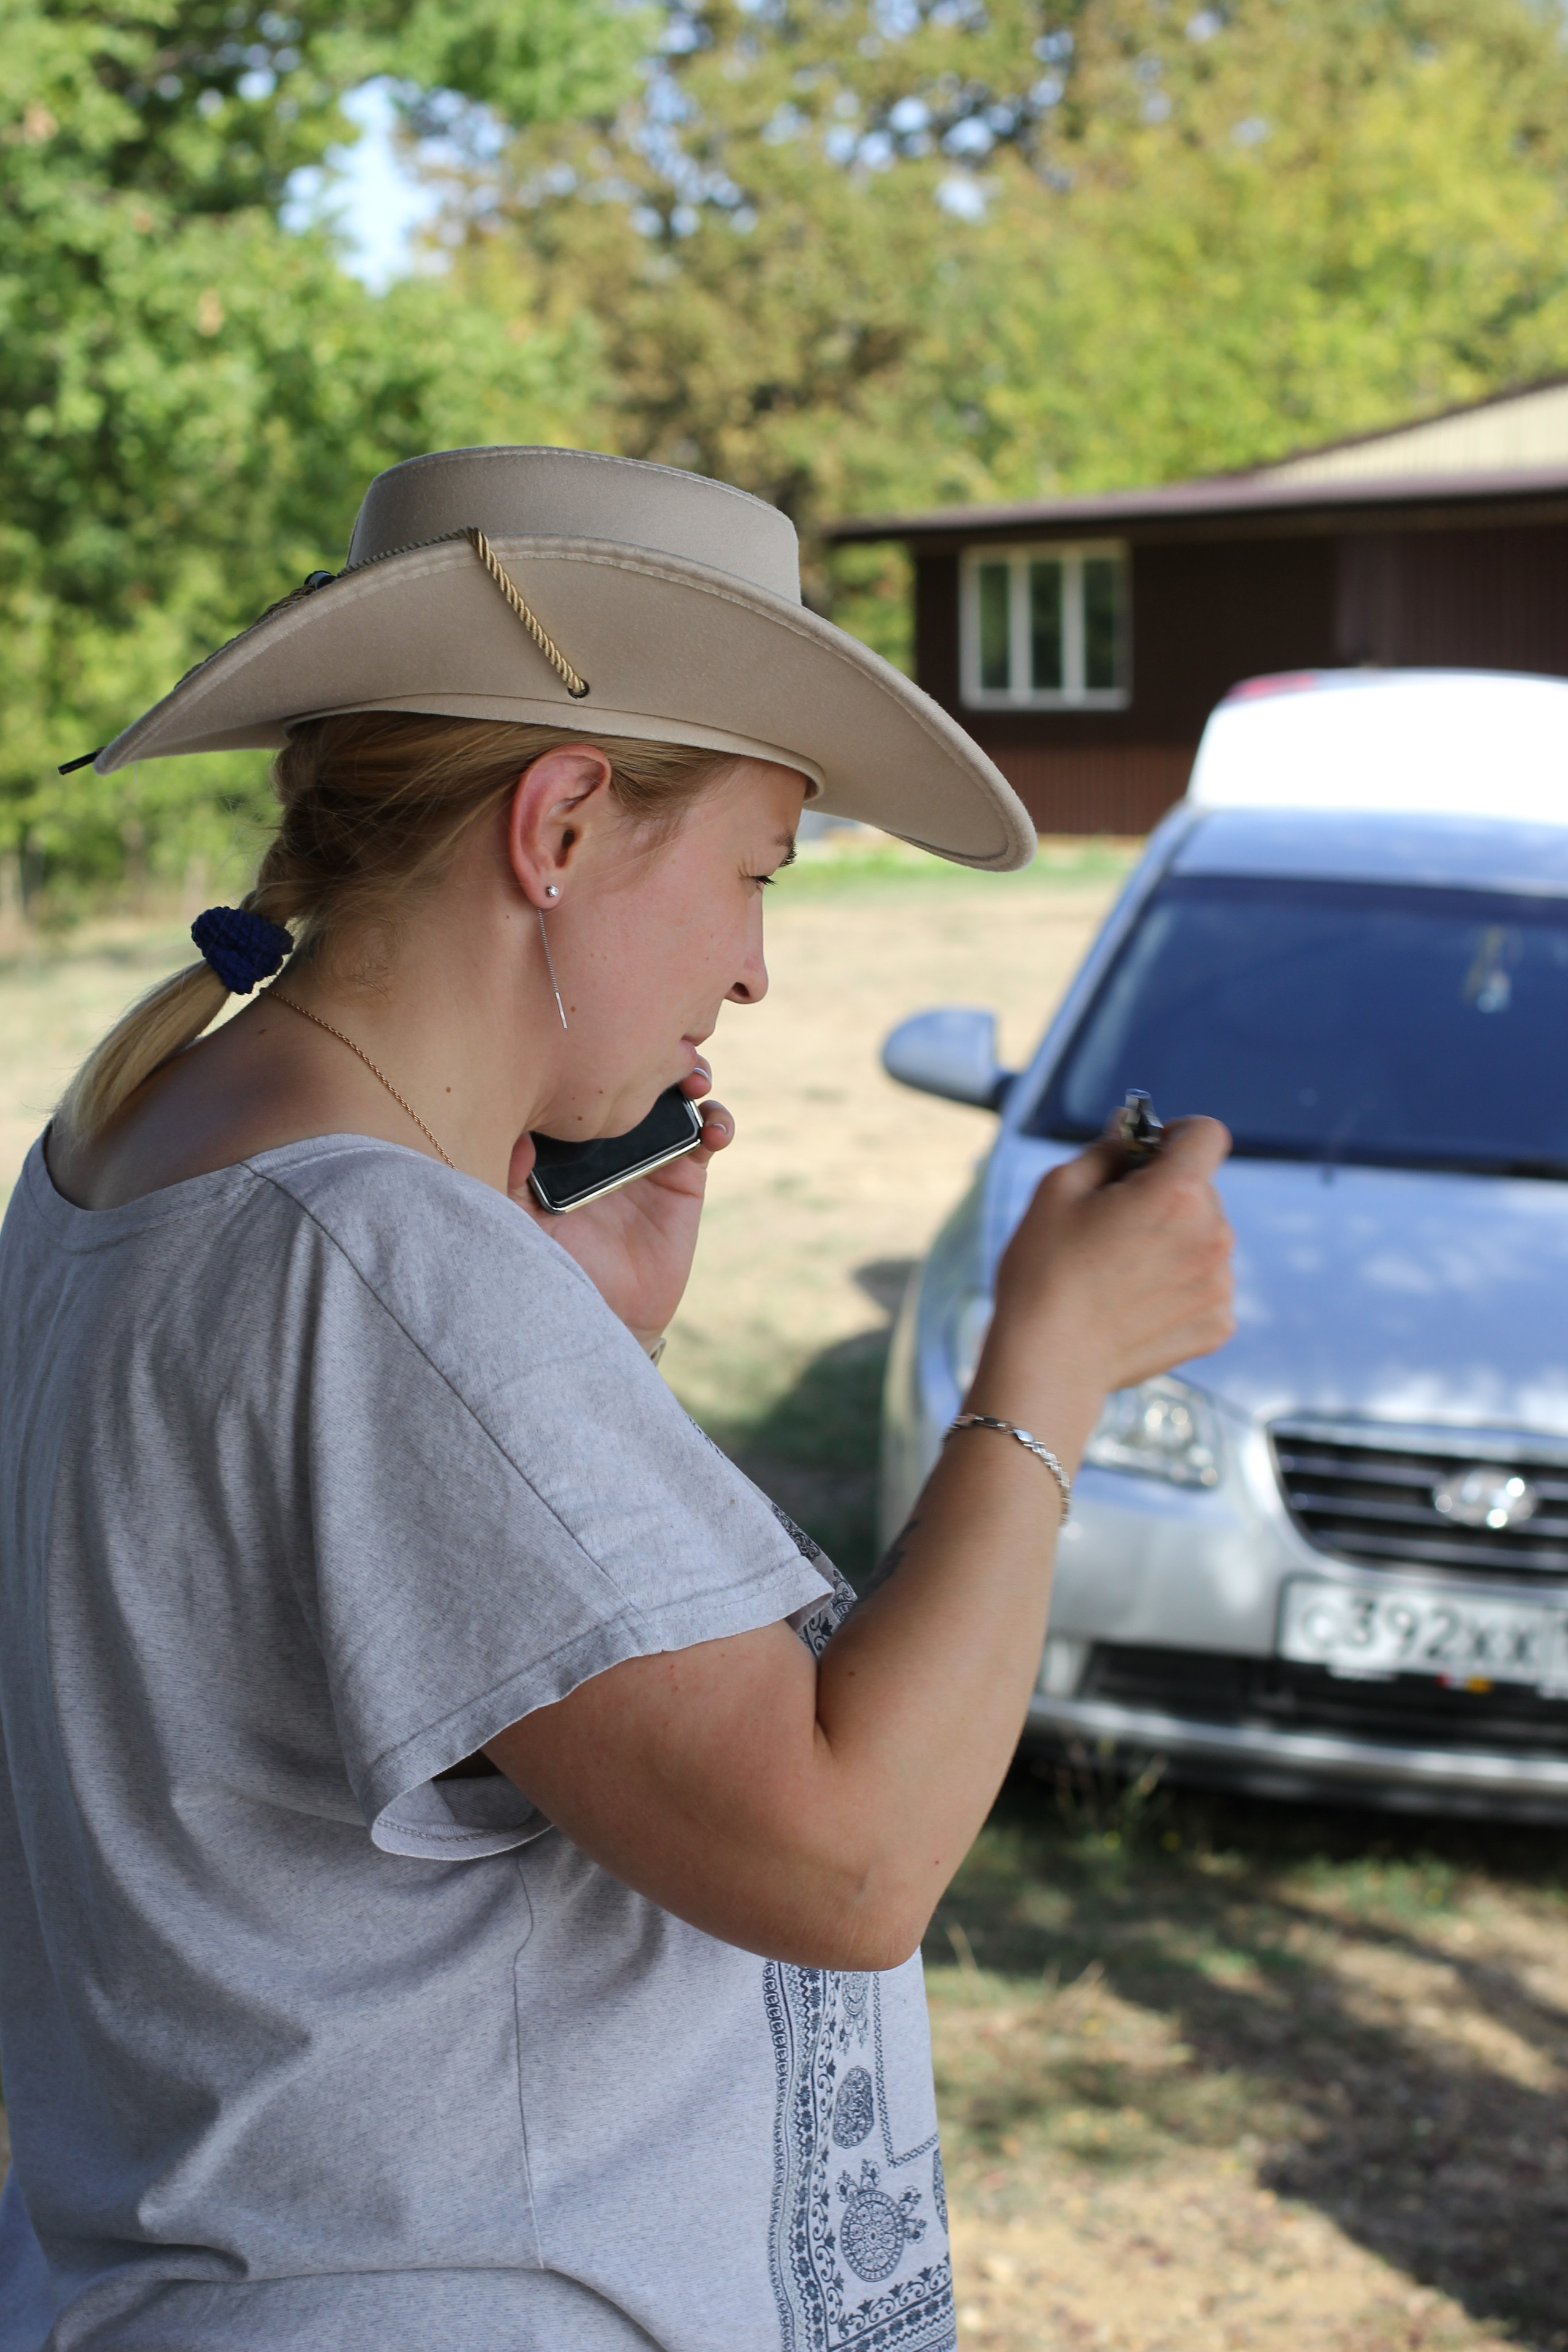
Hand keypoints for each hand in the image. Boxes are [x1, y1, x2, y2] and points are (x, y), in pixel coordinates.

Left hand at [510, 1064, 733, 1345]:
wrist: (600, 1314)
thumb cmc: (547, 1266)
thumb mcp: (514, 1221)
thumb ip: (508, 1179)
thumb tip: (518, 1137)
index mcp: (563, 1134)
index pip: (580, 1078)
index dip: (594, 1050)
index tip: (603, 1036)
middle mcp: (604, 1134)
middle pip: (631, 1072)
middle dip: (650, 1049)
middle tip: (659, 1047)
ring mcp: (647, 1150)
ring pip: (673, 1092)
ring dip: (690, 1073)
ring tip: (693, 1080)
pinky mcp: (683, 1175)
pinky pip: (707, 1135)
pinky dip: (717, 1122)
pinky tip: (712, 1131)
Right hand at [971, 1117, 1234, 1435]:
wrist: (1047, 1361)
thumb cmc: (1044, 1270)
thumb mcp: (1059, 1189)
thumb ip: (1106, 1149)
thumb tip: (1128, 1127)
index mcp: (1177, 1192)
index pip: (1207, 1134)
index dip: (1176, 1134)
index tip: (1147, 1154)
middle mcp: (1213, 1234)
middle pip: (1203, 1190)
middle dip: (1166, 1194)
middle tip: (1114, 1224)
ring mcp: (1219, 1283)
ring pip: (1205, 1238)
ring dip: (1174, 1241)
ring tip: (1121, 1270)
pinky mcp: (1217, 1323)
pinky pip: (1206, 1283)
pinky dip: (1178, 1285)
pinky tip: (1136, 1301)